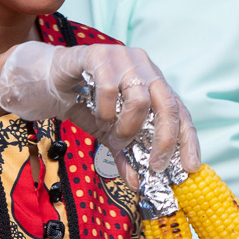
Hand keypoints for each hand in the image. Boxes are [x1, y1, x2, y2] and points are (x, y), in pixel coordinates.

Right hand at [0, 41, 199, 178]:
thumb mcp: (110, 135)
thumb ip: (126, 156)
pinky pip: (108, 89)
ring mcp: (124, 58)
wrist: (48, 81)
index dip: (189, 140)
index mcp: (155, 84)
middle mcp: (146, 68)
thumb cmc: (88, 104)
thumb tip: (137, 183)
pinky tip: (97, 116)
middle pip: (167, 104)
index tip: (190, 166)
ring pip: (139, 98)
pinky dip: (104, 111)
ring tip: (113, 135)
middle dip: (165, 140)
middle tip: (155, 165)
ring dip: (127, 127)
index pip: (181, 111)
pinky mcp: (99, 54)